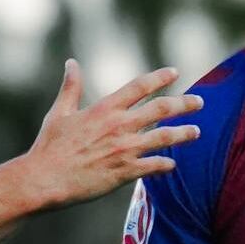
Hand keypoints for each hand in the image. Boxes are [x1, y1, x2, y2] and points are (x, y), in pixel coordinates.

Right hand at [18, 62, 202, 210]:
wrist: (45, 179)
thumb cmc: (49, 147)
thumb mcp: (60, 112)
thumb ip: (71, 87)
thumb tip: (71, 63)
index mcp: (105, 108)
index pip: (140, 86)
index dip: (160, 77)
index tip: (175, 72)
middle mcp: (120, 126)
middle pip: (161, 108)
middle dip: (184, 103)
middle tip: (199, 102)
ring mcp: (125, 149)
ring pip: (165, 137)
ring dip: (184, 133)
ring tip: (197, 132)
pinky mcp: (125, 172)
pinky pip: (155, 166)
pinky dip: (166, 164)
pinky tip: (172, 164)